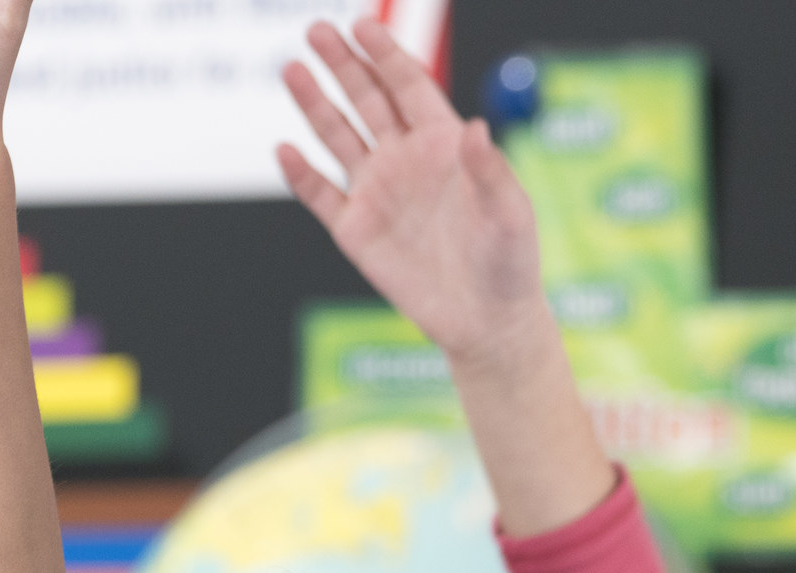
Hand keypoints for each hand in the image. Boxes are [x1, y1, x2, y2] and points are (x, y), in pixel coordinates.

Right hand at [278, 20, 549, 368]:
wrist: (485, 321)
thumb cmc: (510, 263)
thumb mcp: (510, 213)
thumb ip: (490, 169)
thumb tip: (474, 126)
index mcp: (443, 144)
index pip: (408, 86)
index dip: (384, 54)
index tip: (362, 25)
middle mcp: (405, 159)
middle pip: (366, 99)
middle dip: (342, 64)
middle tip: (316, 30)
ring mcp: (377, 193)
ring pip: (338, 137)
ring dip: (314, 104)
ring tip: (291, 70)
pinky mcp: (356, 231)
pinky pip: (321, 196)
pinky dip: (301, 174)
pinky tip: (284, 150)